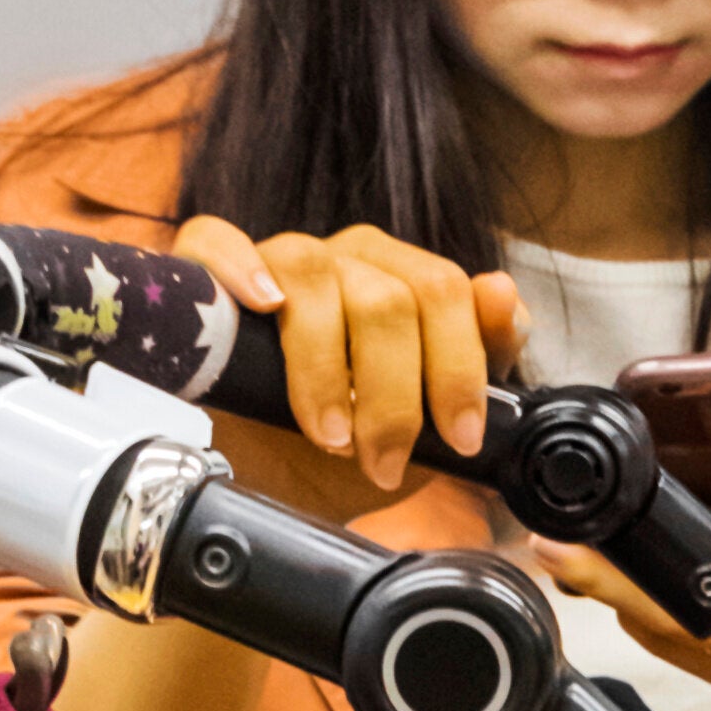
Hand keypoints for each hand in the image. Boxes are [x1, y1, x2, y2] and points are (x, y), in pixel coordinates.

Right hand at [176, 212, 516, 510]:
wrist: (271, 469)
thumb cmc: (353, 437)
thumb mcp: (428, 419)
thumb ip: (480, 358)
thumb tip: (503, 294)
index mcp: (403, 280)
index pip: (445, 290)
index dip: (457, 367)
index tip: (459, 437)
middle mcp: (346, 259)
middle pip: (386, 299)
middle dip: (393, 396)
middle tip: (383, 461)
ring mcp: (279, 258)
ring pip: (314, 276)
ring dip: (325, 369)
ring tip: (329, 434)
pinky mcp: (207, 269)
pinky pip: (216, 240)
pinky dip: (238, 267)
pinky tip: (260, 305)